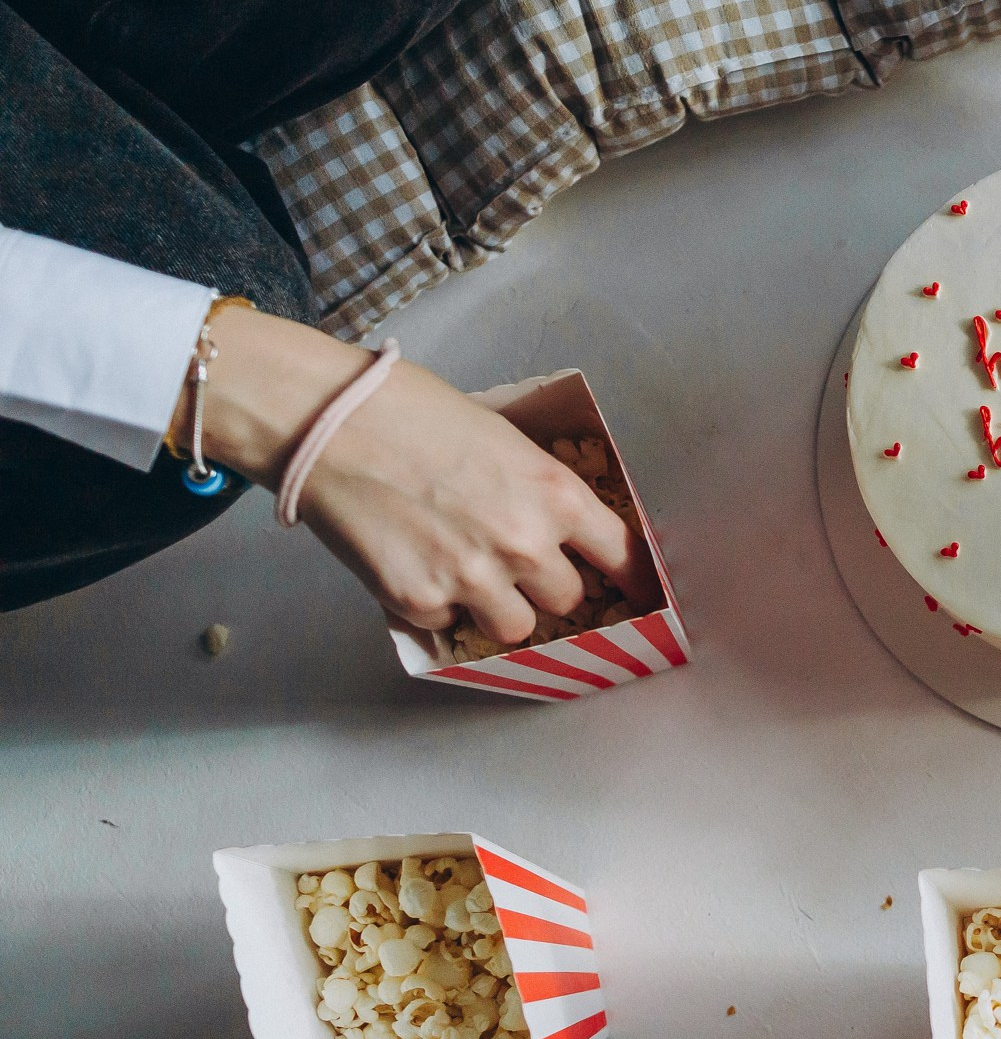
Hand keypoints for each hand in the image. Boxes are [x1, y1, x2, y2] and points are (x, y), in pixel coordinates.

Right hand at [201, 308, 654, 642]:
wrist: (327, 422)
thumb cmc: (411, 411)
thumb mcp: (502, 438)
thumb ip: (536, 490)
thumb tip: (554, 527)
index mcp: (555, 494)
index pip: (622, 555)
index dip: (631, 578)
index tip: (634, 593)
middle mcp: (525, 544)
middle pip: (568, 599)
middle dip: (544, 585)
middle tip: (510, 560)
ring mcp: (473, 578)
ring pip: (516, 627)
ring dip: (498, 608)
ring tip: (462, 570)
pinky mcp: (421, 600)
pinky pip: (447, 623)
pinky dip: (434, 603)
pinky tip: (410, 560)